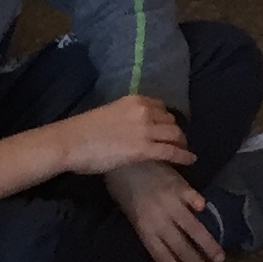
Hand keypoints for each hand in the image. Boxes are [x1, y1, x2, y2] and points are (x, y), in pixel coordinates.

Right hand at [59, 93, 193, 177]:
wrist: (72, 141)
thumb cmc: (83, 131)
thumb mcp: (109, 114)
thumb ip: (125, 118)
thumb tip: (132, 129)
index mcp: (134, 100)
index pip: (160, 107)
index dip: (166, 119)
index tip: (168, 128)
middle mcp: (144, 111)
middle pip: (170, 120)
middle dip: (176, 131)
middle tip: (178, 142)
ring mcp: (146, 129)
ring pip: (175, 134)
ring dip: (182, 143)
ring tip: (184, 151)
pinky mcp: (145, 148)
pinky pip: (171, 151)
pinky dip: (183, 156)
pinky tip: (190, 161)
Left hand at [105, 159, 226, 261]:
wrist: (122, 159)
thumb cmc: (121, 187)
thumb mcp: (131, 213)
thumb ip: (148, 228)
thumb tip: (165, 241)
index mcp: (145, 231)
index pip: (165, 258)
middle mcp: (159, 221)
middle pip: (181, 249)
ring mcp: (169, 203)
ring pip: (192, 228)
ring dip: (207, 244)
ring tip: (220, 257)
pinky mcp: (177, 185)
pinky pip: (191, 196)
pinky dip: (198, 204)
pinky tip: (206, 210)